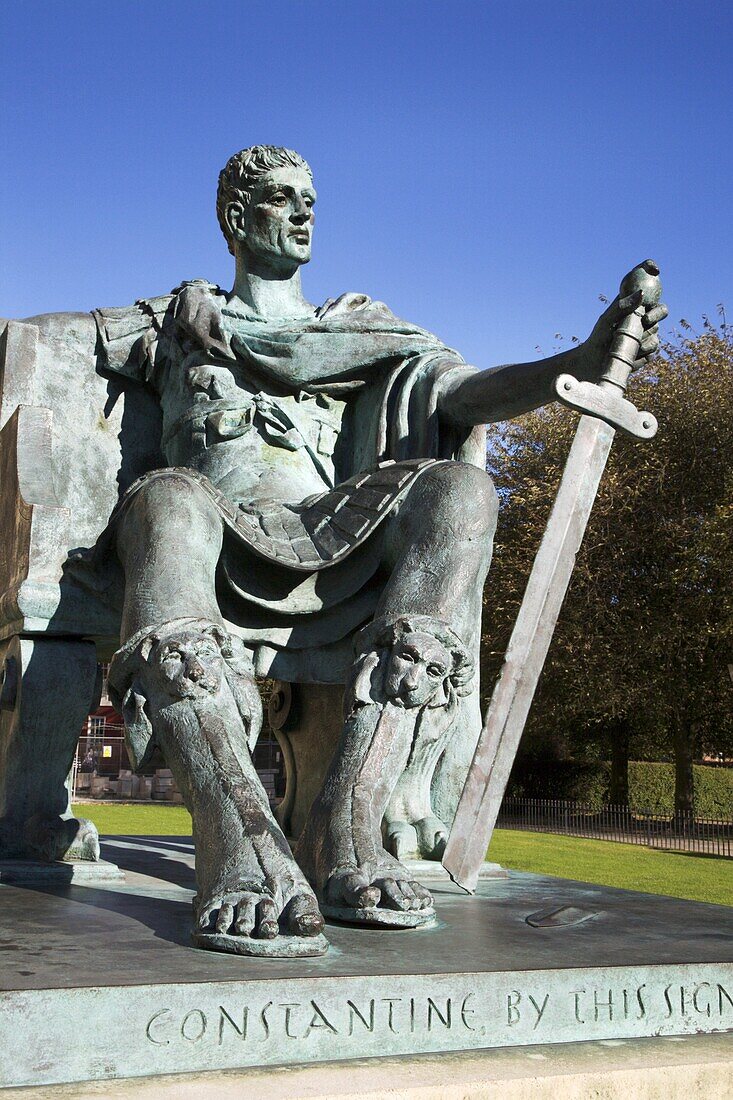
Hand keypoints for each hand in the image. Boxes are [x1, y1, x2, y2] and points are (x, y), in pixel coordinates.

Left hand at [577, 266, 667, 382]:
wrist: (594, 364)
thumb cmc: (597, 338)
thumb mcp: (606, 320)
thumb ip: (622, 306)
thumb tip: (642, 293)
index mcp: (634, 307)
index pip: (649, 288)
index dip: (653, 274)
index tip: (655, 270)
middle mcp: (643, 319)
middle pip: (661, 310)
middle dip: (658, 314)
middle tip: (646, 321)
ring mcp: (647, 335)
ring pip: (656, 332)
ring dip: (644, 338)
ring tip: (624, 343)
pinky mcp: (648, 352)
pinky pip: (652, 350)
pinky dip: (642, 352)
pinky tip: (629, 354)